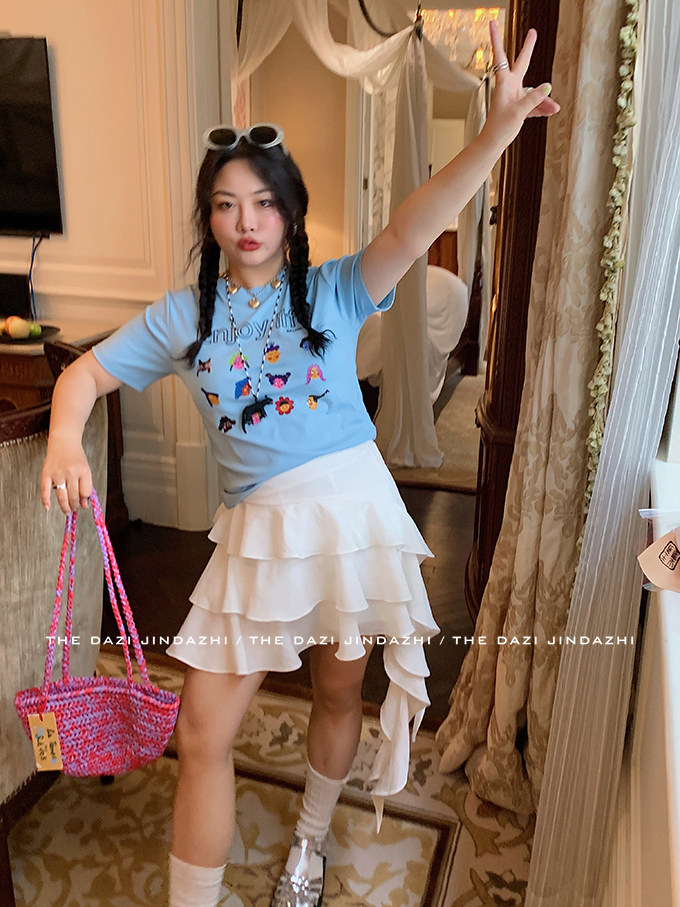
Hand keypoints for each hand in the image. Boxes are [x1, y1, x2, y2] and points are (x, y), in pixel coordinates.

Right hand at [41, 439, 92, 513]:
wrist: (64, 441)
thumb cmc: (75, 456)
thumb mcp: (85, 469)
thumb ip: (86, 486)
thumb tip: (84, 504)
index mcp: (83, 471)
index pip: (85, 492)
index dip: (84, 500)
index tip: (83, 504)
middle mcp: (71, 472)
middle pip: (74, 496)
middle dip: (75, 505)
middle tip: (74, 508)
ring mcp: (58, 473)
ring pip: (62, 496)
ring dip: (65, 506)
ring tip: (67, 511)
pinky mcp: (46, 473)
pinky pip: (45, 490)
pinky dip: (46, 500)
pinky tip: (48, 507)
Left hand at [484, 21, 560, 147]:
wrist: (494, 142)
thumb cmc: (500, 126)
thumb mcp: (519, 112)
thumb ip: (534, 98)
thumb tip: (548, 86)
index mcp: (505, 82)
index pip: (501, 56)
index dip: (496, 39)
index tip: (492, 22)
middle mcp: (510, 86)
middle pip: (522, 63)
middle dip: (528, 48)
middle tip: (533, 31)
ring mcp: (515, 95)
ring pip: (534, 91)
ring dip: (543, 100)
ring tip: (553, 109)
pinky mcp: (519, 106)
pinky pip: (534, 103)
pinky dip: (542, 108)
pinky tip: (550, 111)